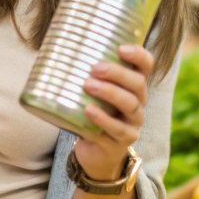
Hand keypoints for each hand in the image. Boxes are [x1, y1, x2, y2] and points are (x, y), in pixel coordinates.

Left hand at [74, 44, 151, 180]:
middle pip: (138, 84)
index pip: (146, 65)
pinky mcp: (121, 142)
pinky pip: (117, 129)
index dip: (138, 55)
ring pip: (130, 105)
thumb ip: (82, 72)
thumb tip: (52, 45)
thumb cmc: (91, 113)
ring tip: (88, 85)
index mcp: (133, 86)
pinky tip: (89, 110)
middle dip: (118, 73)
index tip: (120, 48)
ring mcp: (132, 124)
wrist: (94, 152)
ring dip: (110, 93)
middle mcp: (138, 103)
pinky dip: (103, 119)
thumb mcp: (91, 92)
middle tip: (95, 68)